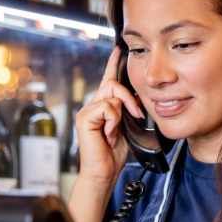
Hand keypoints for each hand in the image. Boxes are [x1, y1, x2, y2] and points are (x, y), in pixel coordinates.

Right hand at [75, 46, 143, 185]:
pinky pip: (107, 108)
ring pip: (112, 97)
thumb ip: (129, 110)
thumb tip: (137, 98)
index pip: (108, 80)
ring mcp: (87, 111)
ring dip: (123, 112)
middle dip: (129, 97)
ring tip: (118, 130)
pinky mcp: (84, 118)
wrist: (104, 171)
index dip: (114, 64)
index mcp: (103, 107)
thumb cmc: (115, 153)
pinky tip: (109, 134)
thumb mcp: (128, 126)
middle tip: (137, 114)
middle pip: (112, 84)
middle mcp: (93, 106)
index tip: (119, 49)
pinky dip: (113, 121)